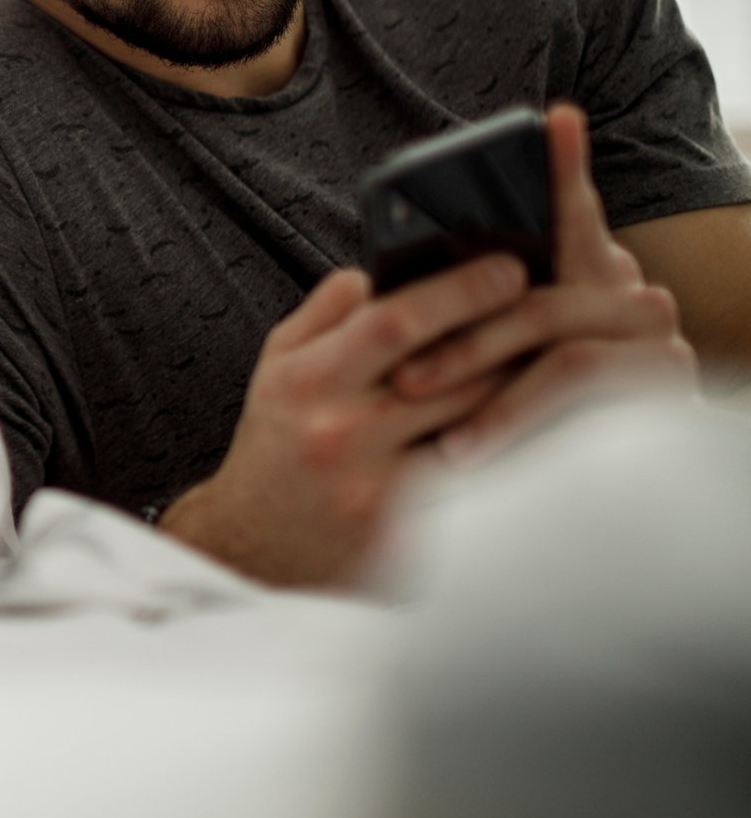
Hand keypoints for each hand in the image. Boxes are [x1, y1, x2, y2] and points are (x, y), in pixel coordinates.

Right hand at [162, 253, 528, 586]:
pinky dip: (514, 451)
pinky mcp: (406, 537)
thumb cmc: (275, 448)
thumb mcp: (278, 366)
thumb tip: (381, 269)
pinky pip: (479, 482)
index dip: (461, 290)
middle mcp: (339, 432)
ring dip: (527, 390)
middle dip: (514, 335)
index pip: (395, 321)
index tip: (511, 268)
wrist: (254, 549)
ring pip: (477, 426)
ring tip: (563, 361)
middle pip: (453, 372)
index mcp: (308, 380)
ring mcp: (375, 488)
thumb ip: (326, 312)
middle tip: (562, 306)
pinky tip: (542, 428)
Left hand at [389, 103, 696, 457]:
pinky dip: (517, 418)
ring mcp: (656, 340)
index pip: (570, 213)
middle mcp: (631, 294)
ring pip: (557, 343)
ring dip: (483, 382)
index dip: (562, 169)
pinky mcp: (666, 387)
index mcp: (585, 271)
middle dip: (460, 337)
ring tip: (426, 423)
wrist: (599, 496)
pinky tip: (468, 450)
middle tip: (401, 377)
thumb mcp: (483, 362)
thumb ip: (453, 308)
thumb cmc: (518, 413)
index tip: (555, 120)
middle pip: (536, 297)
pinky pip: (580, 389)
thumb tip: (378, 277)